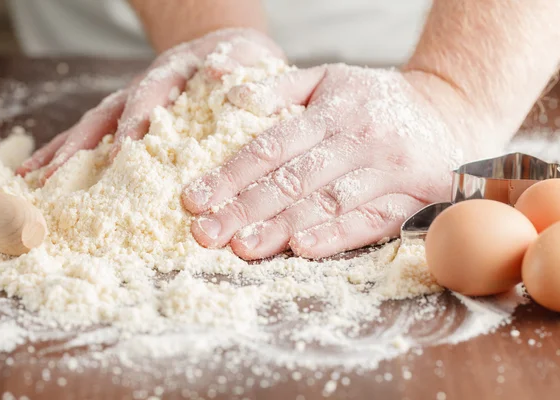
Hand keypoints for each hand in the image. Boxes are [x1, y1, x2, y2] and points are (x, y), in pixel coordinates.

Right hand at [16, 28, 284, 181]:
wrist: (225, 51)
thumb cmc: (239, 62)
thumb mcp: (243, 58)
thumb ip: (233, 65)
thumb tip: (219, 71)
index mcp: (170, 75)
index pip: (149, 97)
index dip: (134, 123)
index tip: (122, 153)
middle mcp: (142, 90)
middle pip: (105, 115)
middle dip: (80, 146)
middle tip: (56, 177)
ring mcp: (129, 104)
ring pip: (90, 128)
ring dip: (62, 153)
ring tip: (34, 181)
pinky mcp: (124, 119)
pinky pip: (90, 137)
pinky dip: (63, 155)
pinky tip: (38, 176)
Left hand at [182, 64, 496, 258]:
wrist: (451, 112)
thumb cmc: (377, 100)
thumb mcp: (330, 79)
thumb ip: (280, 87)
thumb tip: (231, 96)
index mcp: (333, 109)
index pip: (270, 146)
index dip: (229, 174)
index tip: (194, 199)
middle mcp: (358, 139)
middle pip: (292, 179)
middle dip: (243, 209)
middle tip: (205, 233)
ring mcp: (387, 170)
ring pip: (326, 202)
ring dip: (281, 228)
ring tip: (241, 247)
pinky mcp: (411, 198)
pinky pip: (370, 221)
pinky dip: (335, 236)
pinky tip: (301, 249)